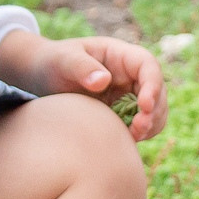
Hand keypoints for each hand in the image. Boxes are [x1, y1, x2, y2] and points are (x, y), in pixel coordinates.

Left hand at [0, 30, 167, 141]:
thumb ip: (81, 67)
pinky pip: (140, 125)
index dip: (153, 85)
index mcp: (120, 56)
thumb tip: (103, 81)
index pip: (148, 66)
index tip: (144, 105)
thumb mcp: (63, 60)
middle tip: (139, 128)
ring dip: (151, 125)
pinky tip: (125, 142)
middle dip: (155, 110)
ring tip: (134, 136)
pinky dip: (140, 134)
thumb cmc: (52, 63)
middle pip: (158, 91)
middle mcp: (129, 75)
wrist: (41, 78)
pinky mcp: (121, 114)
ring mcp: (127, 95)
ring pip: (155, 111)